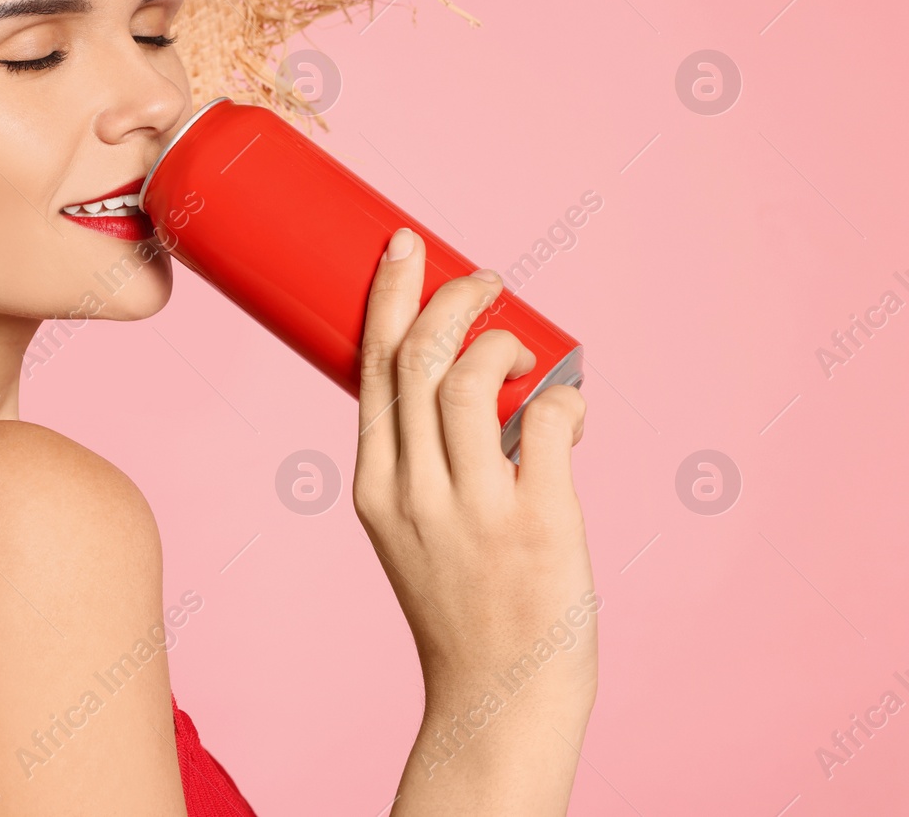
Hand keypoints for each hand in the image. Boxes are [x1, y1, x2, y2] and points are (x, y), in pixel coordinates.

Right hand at [352, 227, 595, 811]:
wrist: (495, 695)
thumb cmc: (461, 606)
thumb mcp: (407, 528)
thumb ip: (423, 461)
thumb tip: (481, 378)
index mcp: (375, 487)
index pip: (372, 367)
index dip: (392, 296)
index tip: (407, 246)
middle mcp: (414, 491)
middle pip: (420, 358)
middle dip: (453, 298)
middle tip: (486, 278)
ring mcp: (474, 508)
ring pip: (473, 380)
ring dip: (505, 342)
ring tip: (527, 348)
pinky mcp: (537, 523)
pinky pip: (546, 424)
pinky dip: (563, 398)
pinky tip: (568, 409)